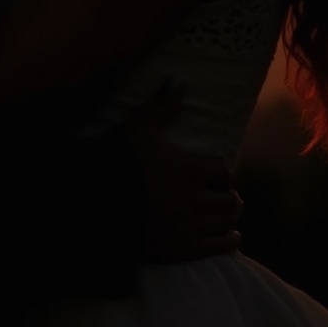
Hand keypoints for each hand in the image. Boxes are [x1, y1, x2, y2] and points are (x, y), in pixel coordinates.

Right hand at [127, 80, 242, 262]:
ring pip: (227, 222)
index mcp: (190, 168)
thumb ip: (163, 104)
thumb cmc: (120, 160)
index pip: (223, 171)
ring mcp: (190, 225)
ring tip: (229, 212)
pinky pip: (218, 247)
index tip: (217, 174)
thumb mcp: (140, 127)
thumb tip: (181, 78)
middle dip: (228, 195)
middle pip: (230, 199)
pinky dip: (229, 241)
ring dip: (230, 216)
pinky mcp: (183, 248)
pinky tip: (230, 236)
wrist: (96, 201)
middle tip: (224, 194)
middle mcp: (196, 198)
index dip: (221, 173)